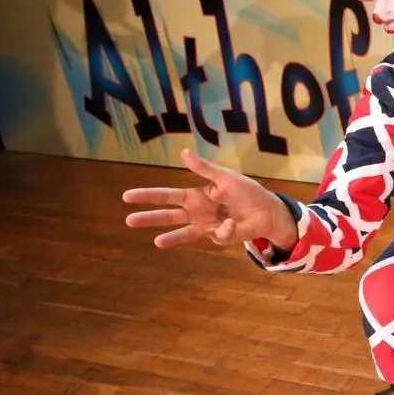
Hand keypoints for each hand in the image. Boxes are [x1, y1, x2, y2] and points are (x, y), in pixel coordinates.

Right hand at [122, 148, 297, 249]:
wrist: (267, 210)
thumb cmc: (247, 192)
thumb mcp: (226, 177)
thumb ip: (204, 169)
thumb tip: (183, 153)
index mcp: (195, 196)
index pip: (166, 196)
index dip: (147, 196)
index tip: (126, 196)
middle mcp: (196, 213)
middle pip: (168, 216)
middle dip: (149, 218)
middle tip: (128, 220)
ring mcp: (206, 227)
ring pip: (183, 232)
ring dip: (170, 237)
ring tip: (155, 242)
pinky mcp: (219, 238)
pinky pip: (218, 234)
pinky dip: (226, 228)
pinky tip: (232, 223)